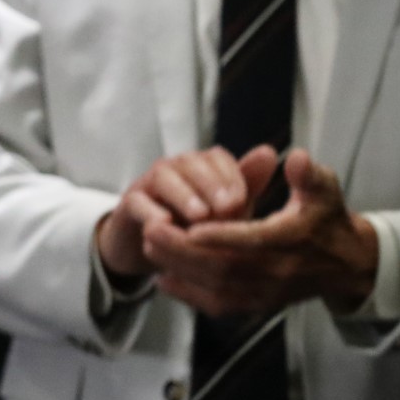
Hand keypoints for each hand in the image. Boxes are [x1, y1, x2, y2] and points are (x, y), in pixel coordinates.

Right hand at [94, 144, 281, 281]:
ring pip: (165, 177)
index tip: (242, 199)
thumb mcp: (226, 211)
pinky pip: (137, 202)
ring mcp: (149, 184)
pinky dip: (151, 211)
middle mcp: (175, 168)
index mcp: (202, 167)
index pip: (218, 158)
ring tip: (201, 216)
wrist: (149, 247)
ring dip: (184, 195)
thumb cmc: (194, 225)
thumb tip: (270, 152)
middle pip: (192, 162)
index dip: (232, 176)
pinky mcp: (129, 204)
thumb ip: (246, 184)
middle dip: (212, 184)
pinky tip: (165, 225)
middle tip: (228, 207)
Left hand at [140, 150, 379, 317]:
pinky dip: (189, 295)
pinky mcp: (256, 305)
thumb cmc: (327, 219)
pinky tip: (164, 279)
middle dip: (184, 251)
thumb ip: (309, 175)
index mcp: (291, 241)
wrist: (344, 265)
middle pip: (224, 268)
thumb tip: (297, 158)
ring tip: (149, 247)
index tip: (190, 226)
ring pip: (216, 288)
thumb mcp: (325, 189)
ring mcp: (265, 294)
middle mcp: (276, 273)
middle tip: (151, 229)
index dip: (221, 236)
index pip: (253, 241)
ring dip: (180, 270)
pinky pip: (218, 305)